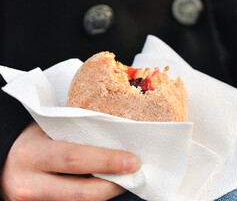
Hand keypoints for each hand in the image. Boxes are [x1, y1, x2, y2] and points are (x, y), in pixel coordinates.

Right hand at [1, 121, 140, 200]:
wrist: (4, 165)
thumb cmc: (32, 142)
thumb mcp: (46, 131)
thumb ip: (74, 133)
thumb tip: (115, 132)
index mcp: (31, 155)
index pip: (75, 159)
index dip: (107, 161)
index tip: (132, 160)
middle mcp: (28, 185)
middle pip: (81, 192)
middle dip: (114, 184)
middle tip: (135, 173)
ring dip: (107, 193)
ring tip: (125, 180)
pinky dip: (94, 199)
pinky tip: (106, 187)